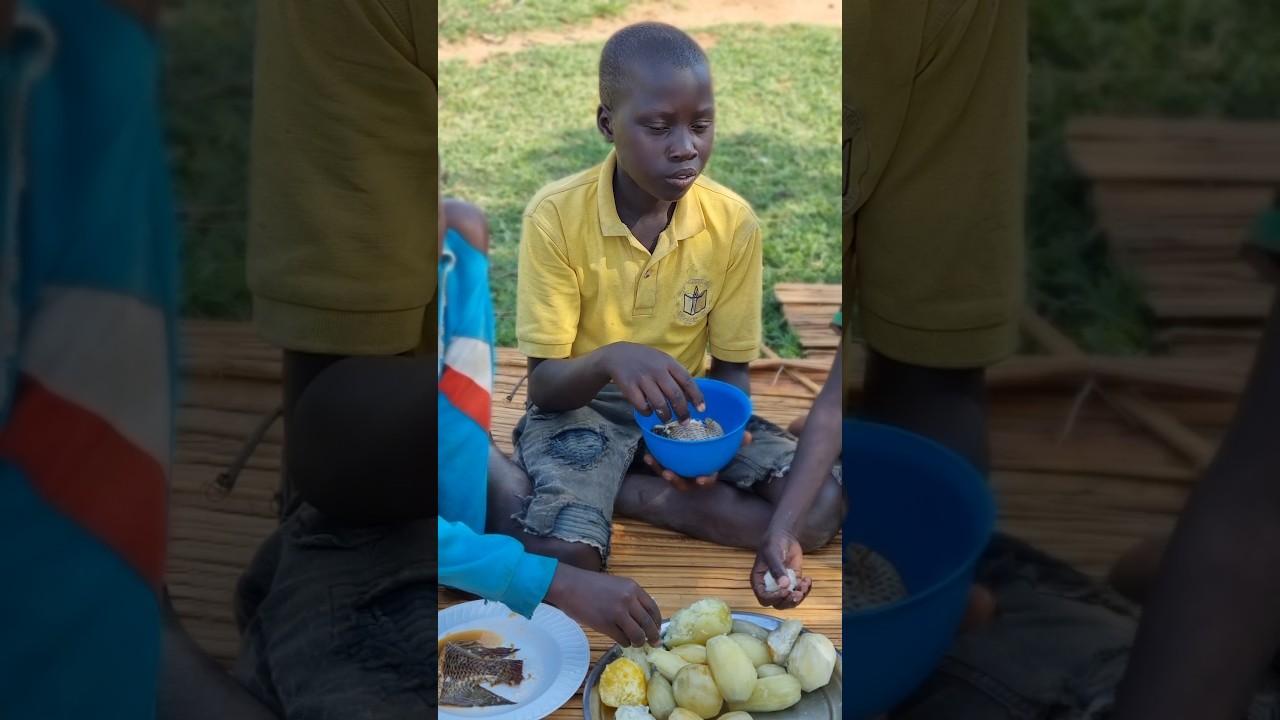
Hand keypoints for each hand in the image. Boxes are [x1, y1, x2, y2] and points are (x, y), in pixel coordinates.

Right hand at [545, 563, 661, 647]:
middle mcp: (628, 599)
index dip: (657, 622)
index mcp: (633, 588)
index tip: (657, 629)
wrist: (570, 586)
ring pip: (637, 634)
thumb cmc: (590, 586)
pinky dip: (625, 643)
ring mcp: (617, 613)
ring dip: (639, 642)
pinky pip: (622, 639)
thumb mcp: (617, 586)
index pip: (653, 608)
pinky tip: (622, 642)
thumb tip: (642, 617)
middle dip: (652, 636)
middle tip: (653, 643)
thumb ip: (630, 598)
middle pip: (648, 623)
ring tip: (636, 644)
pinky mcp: (606, 625)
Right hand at [600, 342, 704, 423]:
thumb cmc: (646, 361)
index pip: (687, 381)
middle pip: (675, 395)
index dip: (696, 397)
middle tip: (685, 422)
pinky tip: (649, 412)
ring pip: (660, 404)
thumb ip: (677, 376)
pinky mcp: (629, 388)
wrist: (617, 356)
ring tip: (667, 419)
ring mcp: (642, 379)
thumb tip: (693, 398)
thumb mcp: (663, 362)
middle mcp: (657, 370)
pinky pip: (643, 406)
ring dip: (666, 415)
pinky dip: (648, 413)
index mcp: (668, 363)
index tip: (702, 409)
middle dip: (682, 412)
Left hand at [642, 431, 752, 489]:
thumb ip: (736, 442)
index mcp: (707, 474)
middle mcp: (692, 478)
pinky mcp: (670, 468)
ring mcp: (680, 474)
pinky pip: (661, 467)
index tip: (702, 479)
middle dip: (676, 480)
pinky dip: (654, 462)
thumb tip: (749, 435)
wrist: (699, 457)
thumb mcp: (726, 448)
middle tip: (668, 473)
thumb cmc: (714, 453)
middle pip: (683, 484)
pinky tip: (647, 454)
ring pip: (669, 476)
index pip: (708, 480)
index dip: (706, 480)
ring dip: (659, 469)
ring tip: (650, 459)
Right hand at [751, 525, 811, 608]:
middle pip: (778, 604)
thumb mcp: (771, 553)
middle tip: (797, 593)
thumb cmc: (772, 543)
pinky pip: (799, 592)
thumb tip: (784, 585)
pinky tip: (808, 579)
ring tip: (804, 584)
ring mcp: (783, 585)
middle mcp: (770, 587)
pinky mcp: (794, 582)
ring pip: (790, 601)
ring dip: (799, 597)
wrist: (784, 535)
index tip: (785, 591)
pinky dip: (805, 589)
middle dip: (789, 601)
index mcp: (759, 582)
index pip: (764, 598)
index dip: (774, 598)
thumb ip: (776, 569)